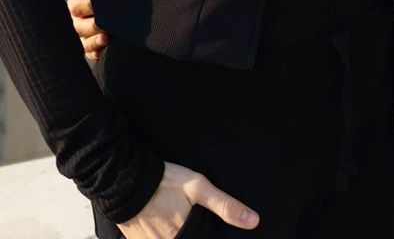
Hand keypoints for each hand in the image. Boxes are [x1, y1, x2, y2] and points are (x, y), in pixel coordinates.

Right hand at [66, 0, 108, 59]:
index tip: (97, 4)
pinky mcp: (93, 37)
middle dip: (92, 26)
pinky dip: (95, 53)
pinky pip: (90, 50)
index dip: (86, 7)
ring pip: (82, 40)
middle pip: (77, 25)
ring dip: (93, 42)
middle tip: (104, 24)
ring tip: (106, 39)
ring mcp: (84, 26)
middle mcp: (78, 13)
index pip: (75, 5)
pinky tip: (103, 52)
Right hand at [119, 161, 258, 237]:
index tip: (204, 229)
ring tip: (177, 218)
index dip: (206, 236)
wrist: (124, 177)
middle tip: (189, 217)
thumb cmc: (164, 181)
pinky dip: (163, 234)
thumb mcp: (198, 187)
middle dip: (192, 233)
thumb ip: (225, 206)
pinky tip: (165, 221)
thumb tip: (253, 222)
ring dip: (178, 233)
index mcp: (181, 237)